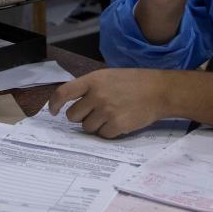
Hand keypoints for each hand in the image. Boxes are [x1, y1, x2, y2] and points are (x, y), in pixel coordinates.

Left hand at [48, 69, 174, 137]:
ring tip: (110, 116)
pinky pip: (102, 135)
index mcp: (93, 80)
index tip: (54, 111)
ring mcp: (107, 111)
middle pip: (73, 115)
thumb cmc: (134, 82)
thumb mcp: (108, 76)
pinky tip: (119, 122)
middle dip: (80, 117)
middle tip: (93, 113)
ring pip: (87, 128)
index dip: (55, 103)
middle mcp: (97, 95)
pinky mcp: (117, 125)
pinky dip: (108, 132)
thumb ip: (90, 87)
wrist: (159, 91)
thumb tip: (72, 102)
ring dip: (95, 125)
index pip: (64, 92)